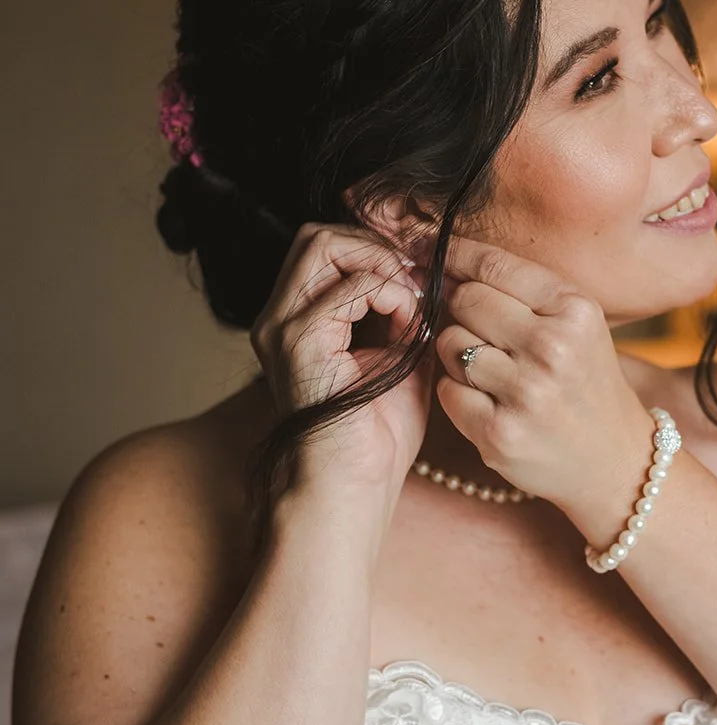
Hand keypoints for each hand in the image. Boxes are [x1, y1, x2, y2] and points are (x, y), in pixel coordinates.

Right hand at [250, 223, 429, 493]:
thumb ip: (406, 313)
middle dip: (376, 248)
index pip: (327, 247)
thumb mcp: (399, 358)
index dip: (377, 248)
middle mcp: (279, 317)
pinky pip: (350, 287)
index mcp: (297, 320)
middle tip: (415, 282)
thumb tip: (431, 272)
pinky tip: (407, 329)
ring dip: (382, 265)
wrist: (352, 488)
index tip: (419, 276)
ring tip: (411, 305)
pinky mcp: (298, 341)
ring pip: (326, 245)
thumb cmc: (375, 437)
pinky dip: (389, 295)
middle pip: (320, 236)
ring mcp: (282, 327)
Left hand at [423, 233, 655, 518]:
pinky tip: (489, 401)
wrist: (614, 460)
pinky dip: (459, 392)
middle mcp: (553, 348)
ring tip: (493, 370)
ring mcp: (525, 393)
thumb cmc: (586, 382)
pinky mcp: (499, 432)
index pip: (494, 266)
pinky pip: (447, 389)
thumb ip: (522, 292)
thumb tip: (446, 261)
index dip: (455, 255)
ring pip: (449, 343)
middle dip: (462, 308)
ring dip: (458, 353)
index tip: (432, 251)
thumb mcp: (577, 325)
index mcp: (576, 311)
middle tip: (483, 330)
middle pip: (466, 299)